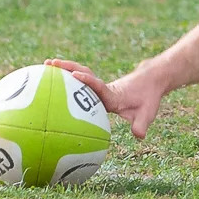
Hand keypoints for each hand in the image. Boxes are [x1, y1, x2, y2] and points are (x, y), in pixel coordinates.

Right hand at [45, 58, 164, 139]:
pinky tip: (51, 79)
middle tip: (50, 63)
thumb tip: (139, 136)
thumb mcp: (148, 112)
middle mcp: (104, 87)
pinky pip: (80, 80)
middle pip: (84, 74)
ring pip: (81, 74)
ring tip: (46, 64)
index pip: (99, 86)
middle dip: (67, 68)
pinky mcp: (98, 87)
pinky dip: (67, 77)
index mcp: (113, 94)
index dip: (87, 81)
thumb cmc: (149, 98)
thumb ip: (142, 124)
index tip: (75, 75)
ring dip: (64, 69)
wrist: (153, 81)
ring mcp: (100, 86)